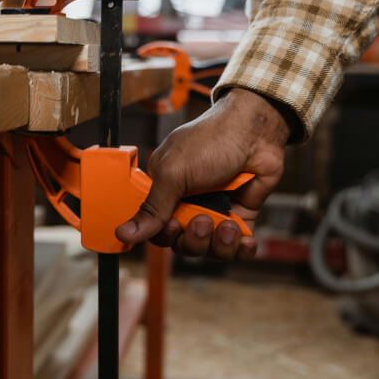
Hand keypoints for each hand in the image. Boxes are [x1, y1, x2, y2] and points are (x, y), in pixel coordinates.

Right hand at [115, 88, 291, 259]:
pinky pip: (238, 248)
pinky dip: (241, 249)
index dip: (165, 234)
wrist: (255, 129)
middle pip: (183, 243)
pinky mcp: (241, 216)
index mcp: (165, 190)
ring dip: (219, 244)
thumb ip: (152, 208)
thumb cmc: (211, 140)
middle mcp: (189, 204)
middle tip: (202, 221)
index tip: (173, 224)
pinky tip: (244, 239)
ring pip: (210, 249)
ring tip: (228, 226)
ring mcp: (216, 210)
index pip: (156, 228)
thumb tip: (123, 234)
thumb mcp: (173, 173)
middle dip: (194, 240)